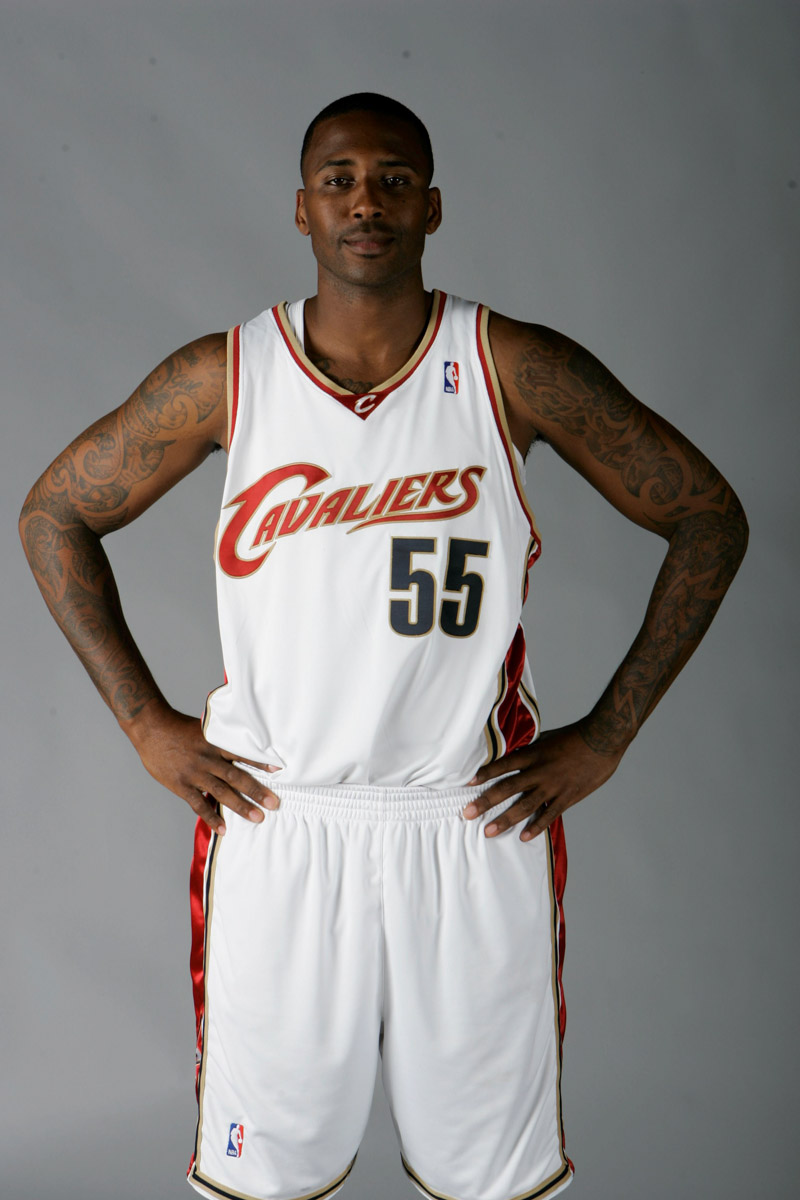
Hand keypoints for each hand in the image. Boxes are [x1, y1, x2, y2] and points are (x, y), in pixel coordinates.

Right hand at [123, 701, 279, 834]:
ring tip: (258, 818)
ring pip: (222, 793)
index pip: (242, 754)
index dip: (260, 762)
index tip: (278, 770)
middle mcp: (208, 760)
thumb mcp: (203, 729)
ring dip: (241, 806)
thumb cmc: (178, 728)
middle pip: (236, 777)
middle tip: (274, 803)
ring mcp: (195, 774)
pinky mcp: (181, 785)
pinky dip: (211, 817)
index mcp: (215, 744)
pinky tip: (223, 829)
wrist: (151, 728)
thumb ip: (219, 739)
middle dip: (256, 791)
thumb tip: (238, 743)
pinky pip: (199, 804)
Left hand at [463, 723, 622, 841]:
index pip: (503, 765)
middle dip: (486, 801)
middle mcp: (539, 771)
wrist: (602, 740)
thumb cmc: (574, 737)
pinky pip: (549, 815)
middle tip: (468, 813)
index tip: (468, 783)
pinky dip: (536, 826)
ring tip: (489, 831)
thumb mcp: (546, 739)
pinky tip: (524, 837)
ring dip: (505, 819)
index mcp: (533, 754)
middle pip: (508, 788)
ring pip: (524, 805)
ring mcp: (553, 786)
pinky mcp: (567, 797)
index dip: (485, 774)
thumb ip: (530, 751)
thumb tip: (513, 758)